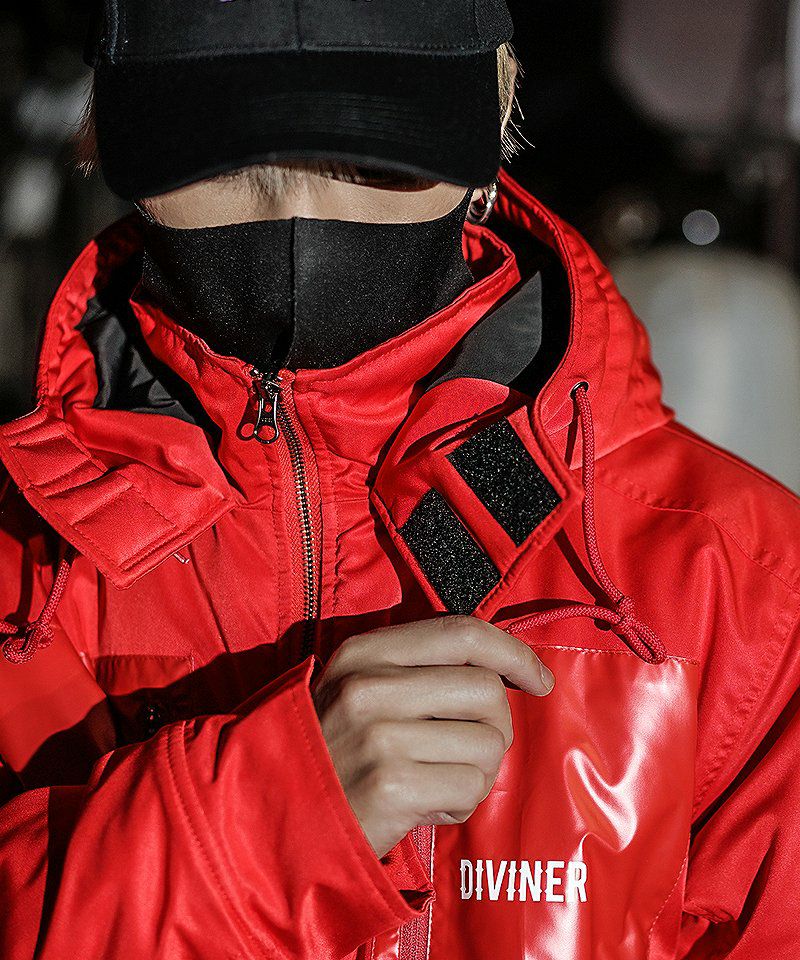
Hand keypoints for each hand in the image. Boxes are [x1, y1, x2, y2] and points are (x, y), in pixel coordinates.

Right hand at [311, 616, 553, 858]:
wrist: (272, 816)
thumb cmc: (331, 753)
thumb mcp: (356, 690)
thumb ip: (416, 671)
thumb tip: (502, 672)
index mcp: (364, 653)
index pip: (461, 633)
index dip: (512, 653)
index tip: (537, 679)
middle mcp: (370, 685)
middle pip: (486, 690)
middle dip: (496, 726)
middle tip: (467, 751)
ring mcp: (380, 734)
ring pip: (488, 742)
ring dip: (478, 771)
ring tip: (438, 781)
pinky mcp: (392, 785)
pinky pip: (472, 787)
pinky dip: (462, 804)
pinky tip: (428, 807)